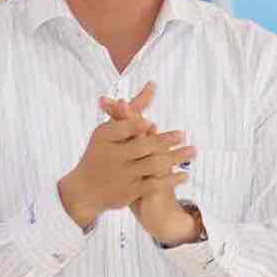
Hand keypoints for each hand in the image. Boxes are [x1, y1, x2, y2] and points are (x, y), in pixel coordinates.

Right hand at [56, 83, 195, 230]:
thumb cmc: (100, 153)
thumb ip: (132, 110)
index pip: (123, 128)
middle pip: (143, 146)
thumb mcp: (110, 129)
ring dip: (174, 157)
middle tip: (182, 135)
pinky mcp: (130, 192)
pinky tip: (185, 174)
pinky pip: (154, 184)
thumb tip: (153, 85)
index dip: (136, 127)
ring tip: (192, 151)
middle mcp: (113, 156)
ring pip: (153, 164)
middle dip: (164, 141)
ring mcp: (123, 175)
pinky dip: (170, 179)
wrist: (84, 190)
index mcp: (105, 136)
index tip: (151, 124)